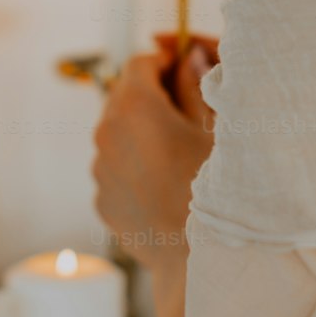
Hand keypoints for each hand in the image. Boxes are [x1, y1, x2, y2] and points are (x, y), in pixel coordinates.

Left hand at [92, 36, 217, 277]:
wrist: (195, 258)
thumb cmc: (215, 188)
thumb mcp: (213, 129)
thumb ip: (195, 86)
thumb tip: (191, 58)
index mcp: (134, 106)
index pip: (140, 63)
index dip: (164, 61)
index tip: (183, 67)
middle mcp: (107, 132)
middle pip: (124, 95)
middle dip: (151, 94)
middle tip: (185, 106)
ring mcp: (100, 168)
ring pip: (118, 133)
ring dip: (140, 131)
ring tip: (178, 151)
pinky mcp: (102, 198)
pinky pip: (116, 168)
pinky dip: (134, 165)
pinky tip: (166, 182)